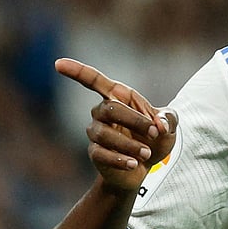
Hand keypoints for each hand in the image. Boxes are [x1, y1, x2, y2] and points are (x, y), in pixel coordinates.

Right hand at [56, 58, 177, 192]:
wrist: (148, 164)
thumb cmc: (155, 136)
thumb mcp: (169, 125)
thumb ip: (168, 119)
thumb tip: (159, 125)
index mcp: (118, 97)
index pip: (94, 80)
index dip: (77, 71)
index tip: (58, 64)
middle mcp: (102, 112)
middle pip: (110, 109)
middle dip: (135, 121)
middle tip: (155, 133)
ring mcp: (96, 132)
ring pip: (105, 134)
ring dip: (130, 144)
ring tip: (146, 153)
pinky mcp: (95, 153)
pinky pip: (101, 154)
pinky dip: (120, 159)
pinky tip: (134, 164)